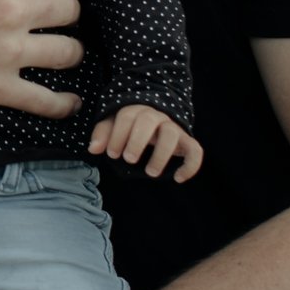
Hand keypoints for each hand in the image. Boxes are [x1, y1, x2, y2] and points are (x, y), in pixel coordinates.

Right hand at [0, 0, 84, 118]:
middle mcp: (11, 12)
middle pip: (71, 9)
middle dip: (64, 7)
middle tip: (48, 11)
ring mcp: (5, 54)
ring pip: (69, 52)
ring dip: (66, 48)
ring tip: (56, 46)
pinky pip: (47, 102)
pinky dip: (64, 103)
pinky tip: (68, 100)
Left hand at [89, 105, 203, 180]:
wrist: (155, 123)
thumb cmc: (129, 127)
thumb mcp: (113, 127)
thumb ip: (102, 134)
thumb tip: (93, 149)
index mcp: (136, 110)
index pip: (127, 116)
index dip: (118, 134)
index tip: (111, 154)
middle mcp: (156, 116)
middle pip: (149, 120)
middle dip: (137, 140)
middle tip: (129, 159)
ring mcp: (173, 127)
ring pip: (171, 133)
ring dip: (161, 153)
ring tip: (150, 172)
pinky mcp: (186, 141)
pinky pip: (195, 150)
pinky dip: (191, 165)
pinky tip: (178, 178)